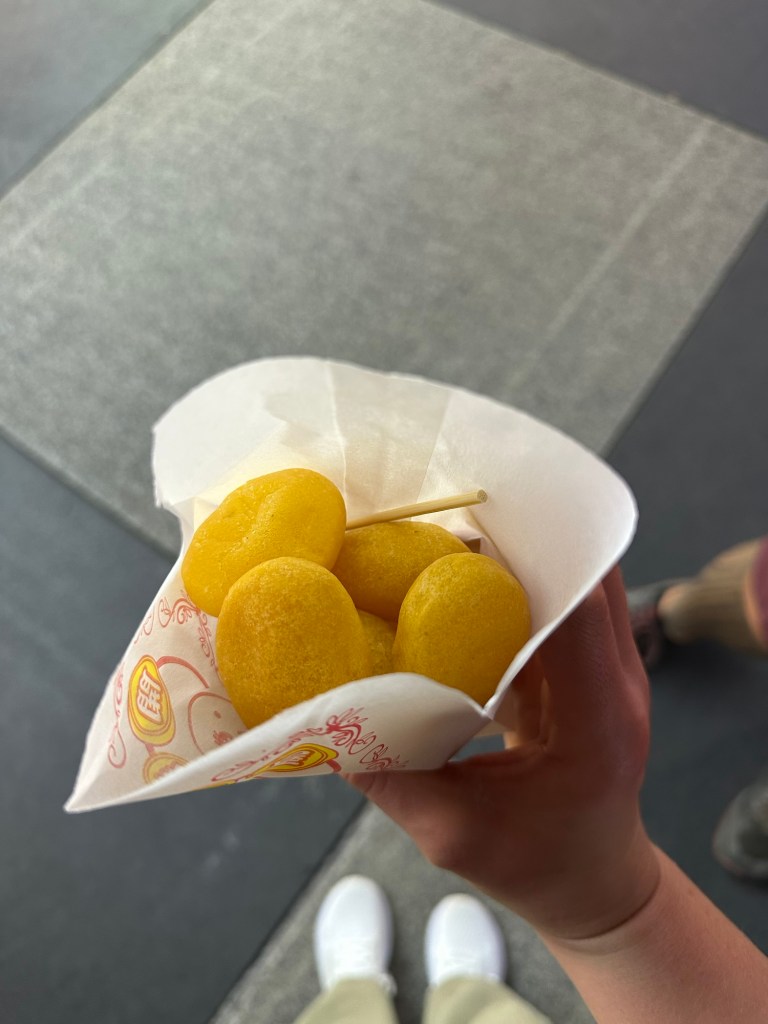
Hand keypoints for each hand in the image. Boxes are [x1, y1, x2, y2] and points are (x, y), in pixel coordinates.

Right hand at [345, 567, 660, 940]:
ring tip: (456, 537)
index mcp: (599, 723)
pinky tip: (468, 580)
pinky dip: (523, 582)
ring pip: (580, 581)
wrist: (595, 881)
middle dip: (526, 540)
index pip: (580, 618)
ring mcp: (612, 669)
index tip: (468, 530)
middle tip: (452, 515)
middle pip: (587, 578)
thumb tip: (325, 720)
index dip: (533, 563)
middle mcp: (619, 681)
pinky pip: (564, 602)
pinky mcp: (591, 664)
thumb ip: (393, 780)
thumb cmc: (538, 868)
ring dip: (526, 556)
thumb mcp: (456, 837)